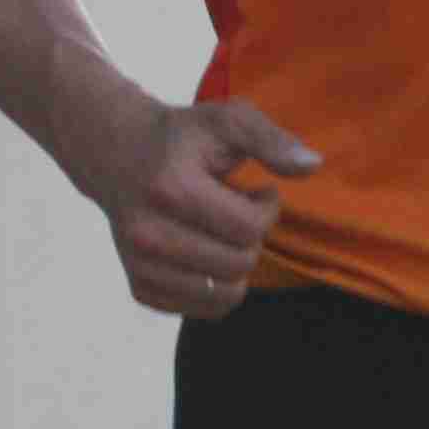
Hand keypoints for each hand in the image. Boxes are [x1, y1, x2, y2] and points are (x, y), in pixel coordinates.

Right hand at [68, 93, 317, 319]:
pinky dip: (215, 289)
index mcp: (170, 188)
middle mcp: (147, 232)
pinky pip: (202, 309)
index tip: (258, 191)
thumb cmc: (182, 137)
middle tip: (237, 212)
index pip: (249, 228)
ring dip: (236, 267)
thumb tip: (312, 166)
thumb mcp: (227, 120)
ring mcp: (139, 263)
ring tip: (223, 234)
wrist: (117, 153)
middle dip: (251, 239)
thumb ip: (271, 139)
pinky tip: (207, 254)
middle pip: (238, 264)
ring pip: (223, 295)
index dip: (267, 209)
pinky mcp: (138, 286)